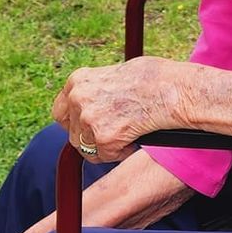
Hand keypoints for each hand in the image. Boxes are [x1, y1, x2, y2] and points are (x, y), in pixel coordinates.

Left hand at [53, 56, 186, 160]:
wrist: (171, 89)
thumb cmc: (152, 79)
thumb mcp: (114, 75)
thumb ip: (96, 91)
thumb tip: (93, 106)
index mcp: (78, 80)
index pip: (60, 112)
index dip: (73, 123)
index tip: (86, 128)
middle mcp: (78, 98)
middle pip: (73, 134)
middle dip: (91, 138)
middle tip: (113, 134)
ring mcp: (88, 119)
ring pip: (87, 149)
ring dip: (106, 147)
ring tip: (128, 134)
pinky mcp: (103, 139)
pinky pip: (106, 156)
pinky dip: (121, 152)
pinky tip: (135, 137)